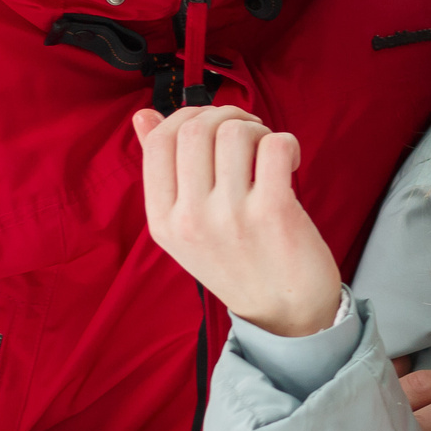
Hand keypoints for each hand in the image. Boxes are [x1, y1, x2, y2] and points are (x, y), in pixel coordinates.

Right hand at [133, 106, 339, 336]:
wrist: (284, 315)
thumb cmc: (238, 262)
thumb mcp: (186, 226)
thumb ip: (164, 171)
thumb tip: (142, 115)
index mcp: (163, 221)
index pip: (159, 140)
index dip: (188, 115)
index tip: (213, 123)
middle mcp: (190, 219)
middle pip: (196, 128)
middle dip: (226, 115)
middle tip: (248, 133)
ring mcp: (231, 216)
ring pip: (235, 131)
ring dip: (257, 129)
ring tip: (266, 151)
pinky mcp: (273, 213)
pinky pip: (275, 146)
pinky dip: (286, 142)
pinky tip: (288, 162)